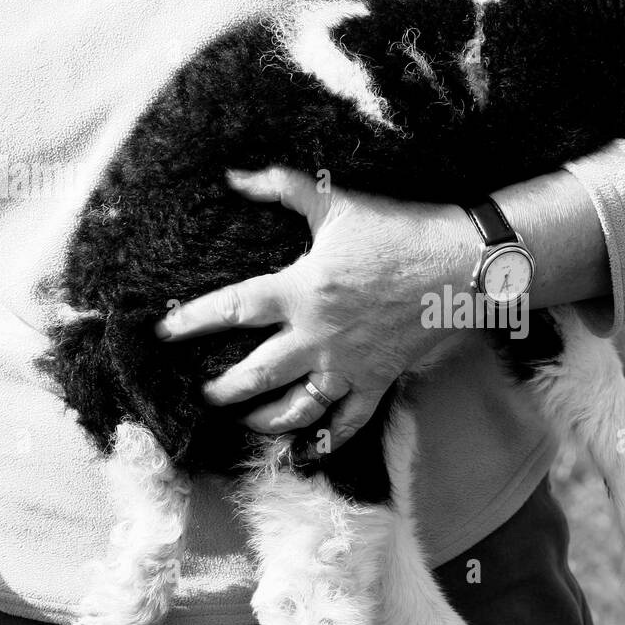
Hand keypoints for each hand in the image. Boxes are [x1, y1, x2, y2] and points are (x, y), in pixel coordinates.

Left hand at [154, 167, 476, 449]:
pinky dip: (328, 440)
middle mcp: (317, 337)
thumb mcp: (337, 203)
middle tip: (204, 393)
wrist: (461, 265)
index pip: (231, 309)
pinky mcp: (377, 381)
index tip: (163, 331)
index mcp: (300, 291)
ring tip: (246, 421)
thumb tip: (233, 175)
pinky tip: (308, 449)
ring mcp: (347, 366)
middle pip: (254, 375)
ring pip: (296, 409)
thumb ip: (280, 187)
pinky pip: (348, 423)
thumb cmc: (399, 230)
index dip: (191, 321)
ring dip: (265, 420)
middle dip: (222, 389)